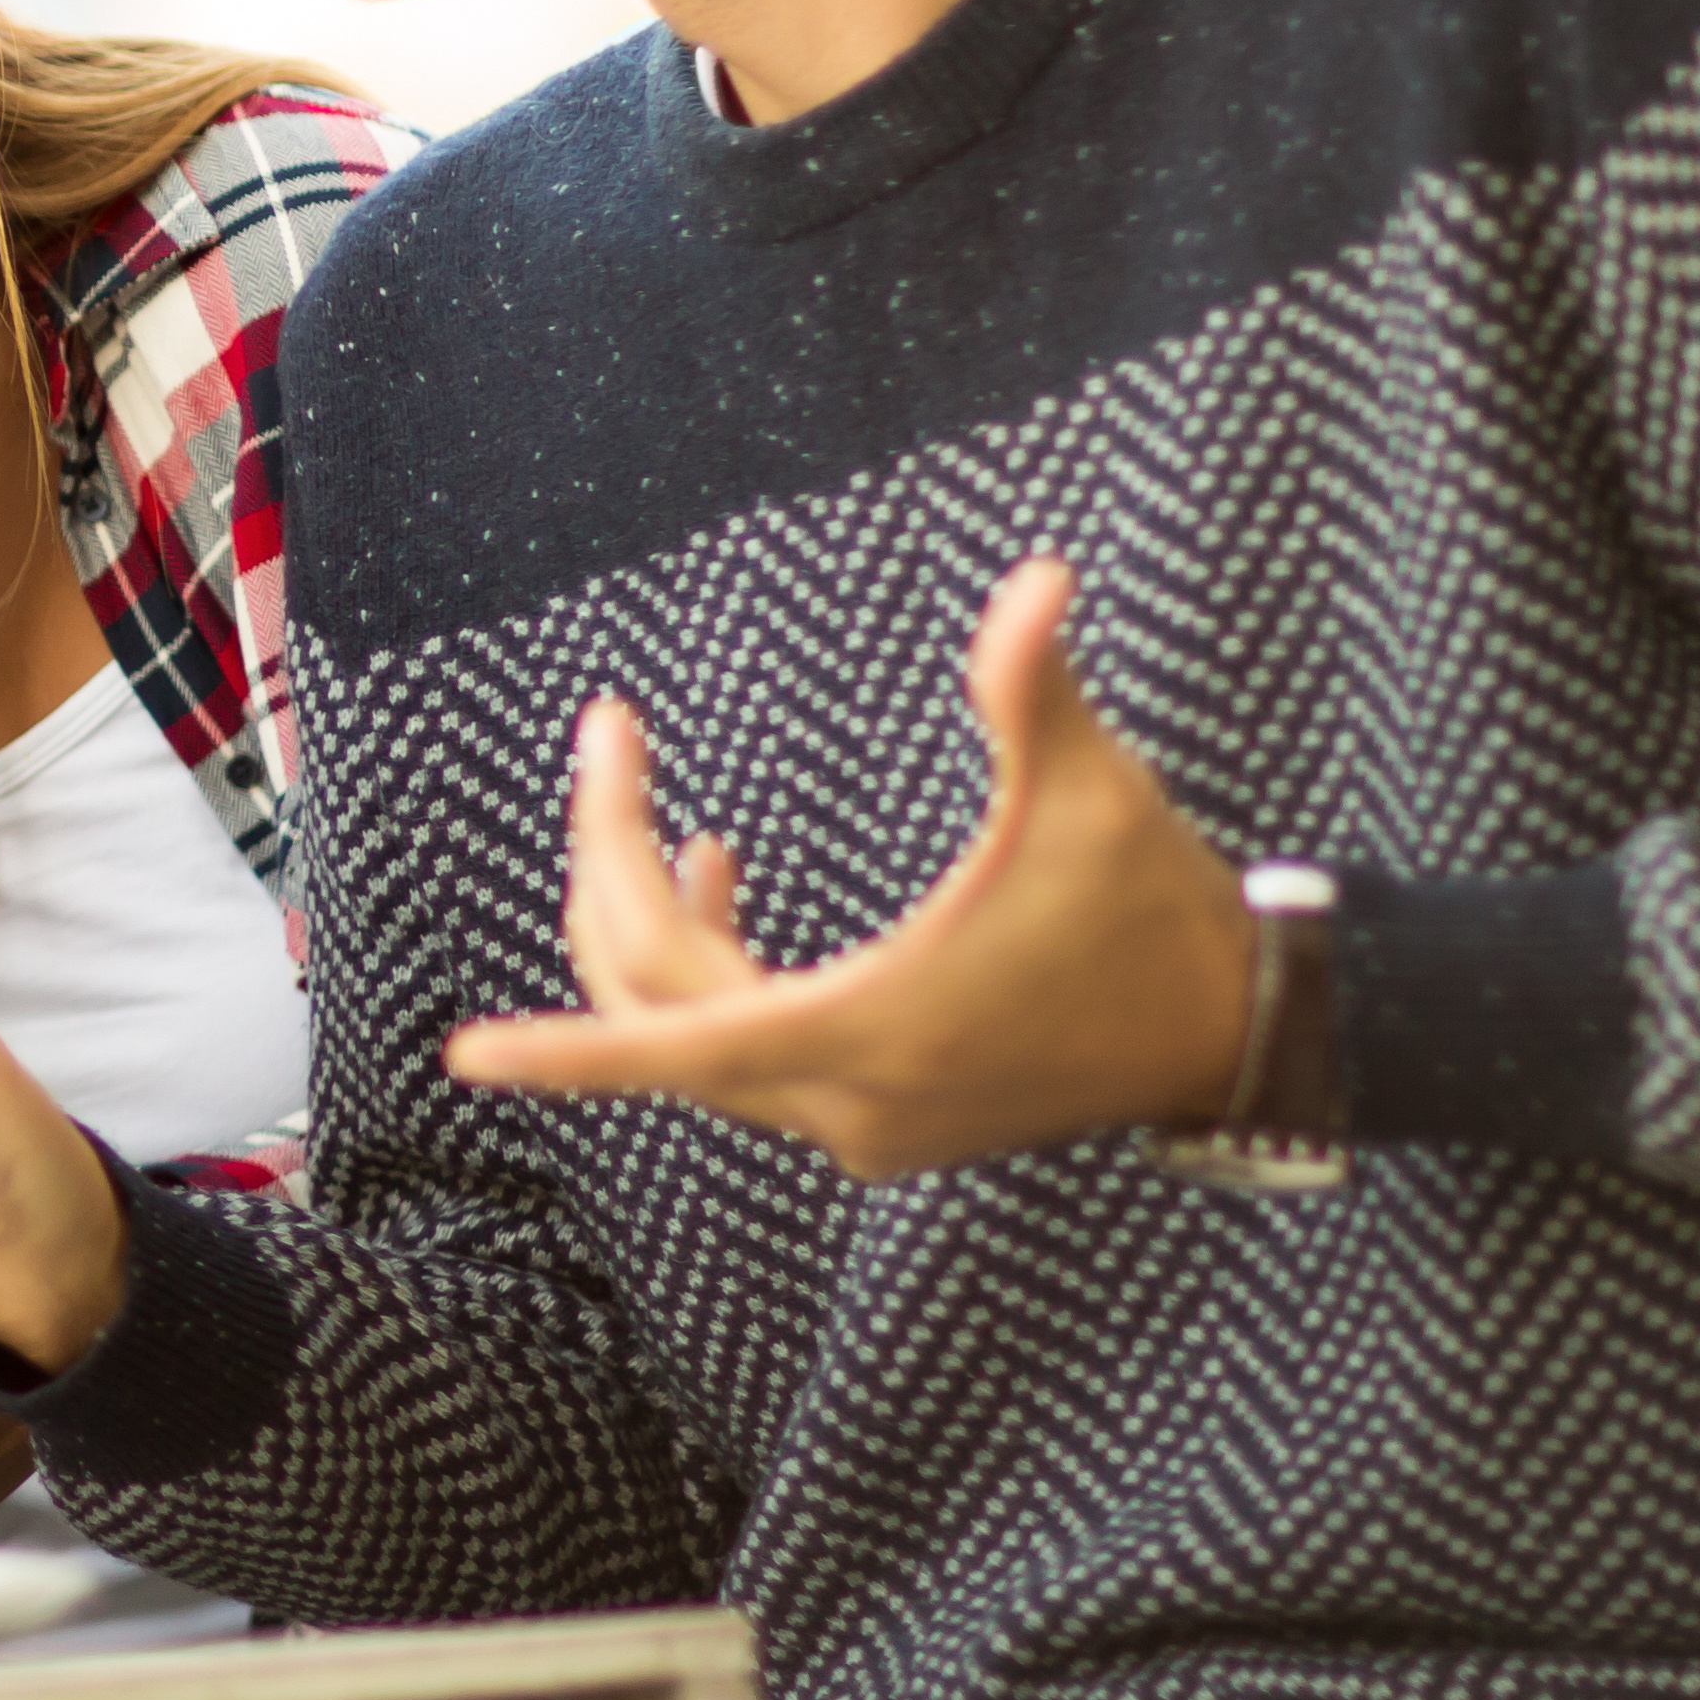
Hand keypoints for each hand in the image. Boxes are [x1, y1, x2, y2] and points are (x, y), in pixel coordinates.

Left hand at [442, 557, 1252, 1177]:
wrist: (1232, 1028)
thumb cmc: (1154, 906)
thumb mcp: (1092, 793)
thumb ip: (1036, 691)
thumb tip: (1038, 577)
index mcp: (867, 1029)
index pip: (676, 1043)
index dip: (564, 1053)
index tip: (467, 1053)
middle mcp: (843, 1097)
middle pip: (661, 1002)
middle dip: (613, 871)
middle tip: (613, 747)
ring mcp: (857, 1122)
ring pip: (694, 1035)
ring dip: (660, 925)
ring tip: (667, 818)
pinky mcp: (878, 1123)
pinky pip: (743, 1055)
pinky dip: (713, 972)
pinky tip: (725, 876)